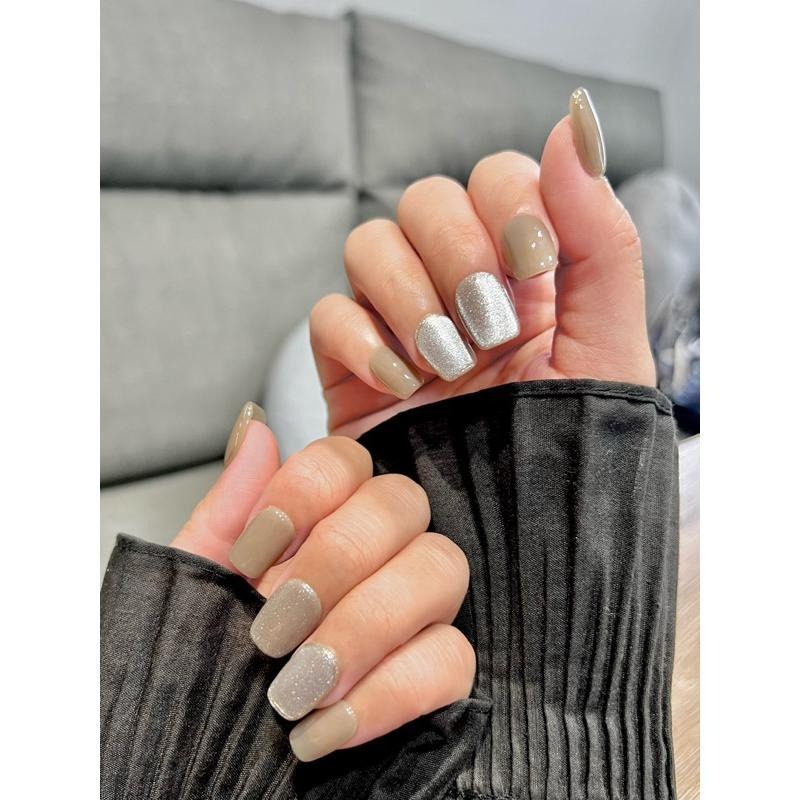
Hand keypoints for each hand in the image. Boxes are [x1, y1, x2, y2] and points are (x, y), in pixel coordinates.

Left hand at [172, 405, 473, 761]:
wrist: (203, 758)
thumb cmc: (199, 659)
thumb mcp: (199, 580)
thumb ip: (231, 505)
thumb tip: (255, 425)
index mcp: (320, 518)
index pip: (347, 459)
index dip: (304, 494)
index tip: (248, 555)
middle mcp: (378, 549)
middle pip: (402, 504)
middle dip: (335, 564)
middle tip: (273, 630)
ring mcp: (417, 607)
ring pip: (440, 571)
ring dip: (364, 627)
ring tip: (297, 686)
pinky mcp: (440, 670)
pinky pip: (453, 659)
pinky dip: (387, 695)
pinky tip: (325, 728)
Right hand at [311, 88, 655, 437]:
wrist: (519, 541)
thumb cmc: (571, 448)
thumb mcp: (609, 344)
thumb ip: (601, 237)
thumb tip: (576, 123)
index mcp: (523, 273)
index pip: (498, 179)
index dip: (509, 200)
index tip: (534, 261)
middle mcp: (457, 286)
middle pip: (425, 200)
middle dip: (457, 250)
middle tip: (489, 320)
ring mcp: (399, 323)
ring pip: (369, 245)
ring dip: (409, 292)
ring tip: (448, 359)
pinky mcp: (351, 366)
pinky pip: (327, 315)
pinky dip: (360, 338)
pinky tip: (403, 382)